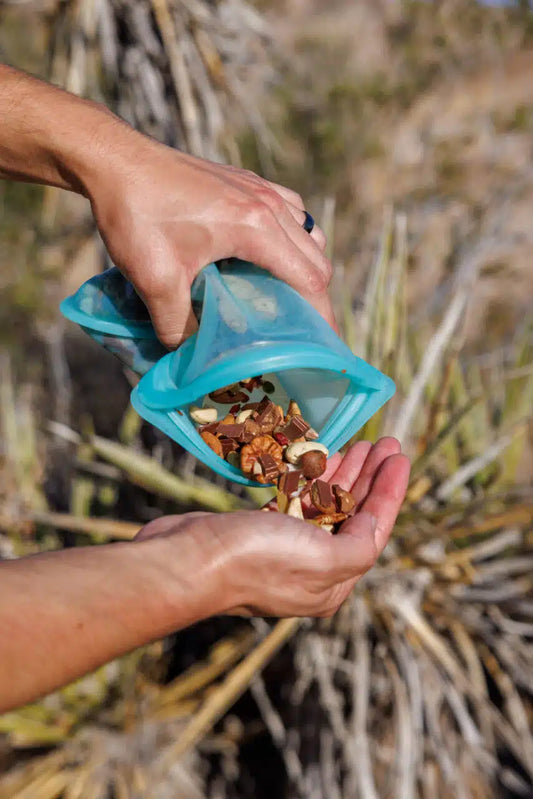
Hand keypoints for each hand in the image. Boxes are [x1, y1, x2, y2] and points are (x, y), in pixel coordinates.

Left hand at [85, 129, 335, 346]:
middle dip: (316, 299)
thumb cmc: (136, 215)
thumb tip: (188, 354)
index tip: (322, 348)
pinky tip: (268, 254)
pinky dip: (292, 239)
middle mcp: (268, 204)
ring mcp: (259, 188)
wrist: (115, 160)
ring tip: (286, 297)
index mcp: (255, 227)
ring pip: (308, 234)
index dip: (321, 318)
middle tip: (301, 332)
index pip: (310, 280)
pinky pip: (290, 212)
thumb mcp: (154, 279)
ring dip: (306, 267)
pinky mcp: (246, 181)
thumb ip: (176, 325)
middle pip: (317, 260)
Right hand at [135, 438, 409, 617]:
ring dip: (344, 473)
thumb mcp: (323, 560)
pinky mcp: (259, 532)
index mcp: (332, 583)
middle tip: (384, 441)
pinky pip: (297, 500)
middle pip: (352, 515)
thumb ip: (358, 544)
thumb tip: (371, 523)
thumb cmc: (255, 560)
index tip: (400, 455)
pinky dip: (311, 478)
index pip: (374, 530)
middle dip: (370, 477)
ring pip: (325, 505)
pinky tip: (318, 459)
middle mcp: (312, 570)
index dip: (390, 490)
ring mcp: (284, 550)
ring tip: (360, 443)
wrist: (186, 561)